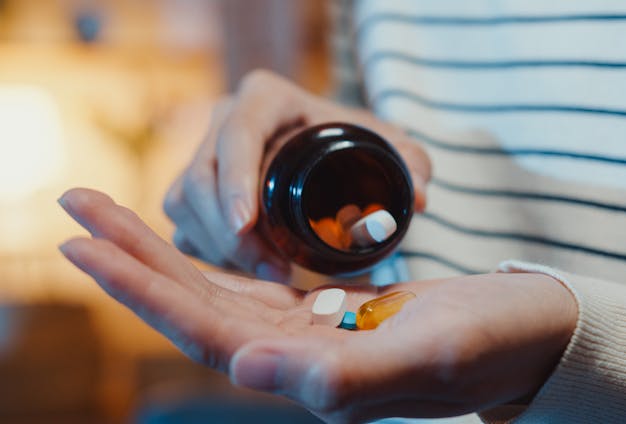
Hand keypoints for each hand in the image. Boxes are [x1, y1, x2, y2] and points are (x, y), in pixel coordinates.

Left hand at [59, 188, 575, 423]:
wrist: (527, 332)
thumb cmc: (491, 345)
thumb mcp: (428, 358)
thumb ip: (344, 374)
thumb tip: (243, 366)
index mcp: (312, 375)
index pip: (207, 330)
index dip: (143, 288)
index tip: (86, 242)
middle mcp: (297, 358)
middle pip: (195, 306)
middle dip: (132, 257)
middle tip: (76, 203)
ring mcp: (310, 333)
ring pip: (216, 291)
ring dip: (161, 252)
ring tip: (111, 211)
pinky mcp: (327, 311)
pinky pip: (253, 283)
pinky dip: (213, 255)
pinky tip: (185, 239)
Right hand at [163, 70, 431, 280]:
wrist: (329, 153)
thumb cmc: (357, 145)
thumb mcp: (390, 148)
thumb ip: (412, 165)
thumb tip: (420, 199)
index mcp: (265, 98)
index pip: (238, 132)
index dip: (235, 178)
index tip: (244, 223)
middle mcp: (225, 119)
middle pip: (202, 175)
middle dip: (229, 231)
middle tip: (273, 271)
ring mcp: (204, 152)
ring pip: (184, 201)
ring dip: (218, 246)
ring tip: (270, 274)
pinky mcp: (195, 186)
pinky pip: (183, 221)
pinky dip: (209, 249)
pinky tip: (248, 268)